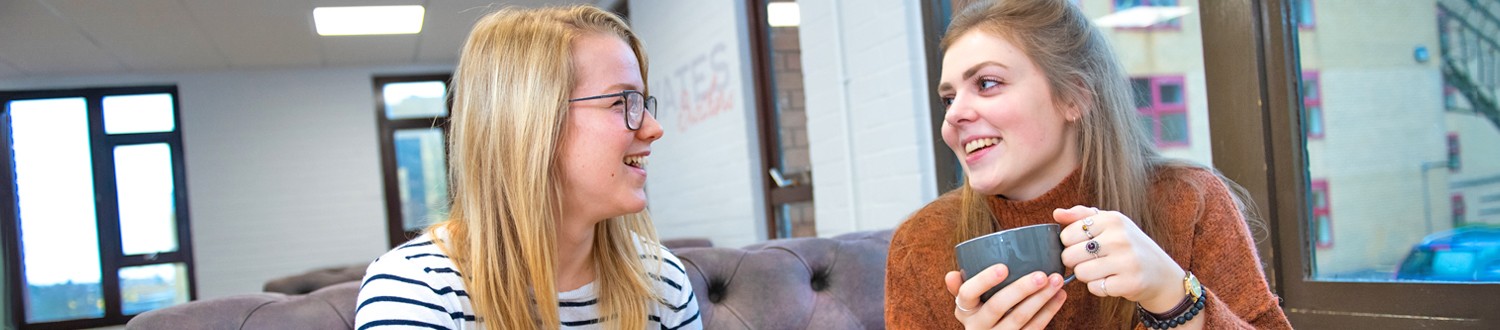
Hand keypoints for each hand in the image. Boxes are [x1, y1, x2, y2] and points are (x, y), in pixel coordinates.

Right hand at [945, 264, 1067, 329]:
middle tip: (1042, 274)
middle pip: (997, 307)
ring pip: (1020, 320)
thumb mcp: (969, 304)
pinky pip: (1034, 329)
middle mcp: (977, 327)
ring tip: (1057, 281)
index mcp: (964, 311)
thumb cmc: (981, 314)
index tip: (1004, 267)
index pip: (967, 294)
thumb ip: (962, 287)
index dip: (984, 281)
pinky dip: (1049, 311)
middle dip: (1021, 290)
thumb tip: (951, 274)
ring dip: (1041, 299)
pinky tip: (1060, 296)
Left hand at [1054, 206, 1186, 312]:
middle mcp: (1120, 238)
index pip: (1067, 234)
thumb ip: (1081, 215)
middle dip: (1075, 262)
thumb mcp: (1110, 223)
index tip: (1082, 245)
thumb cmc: (1128, 245)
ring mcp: (1126, 261)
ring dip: (1086, 275)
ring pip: (1080, 273)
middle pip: (1069, 255)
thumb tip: (1057, 213)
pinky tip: (1111, 280)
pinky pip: (1094, 288)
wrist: (1160, 273)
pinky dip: (1098, 287)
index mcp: (1112, 219)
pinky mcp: (1130, 283)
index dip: (1069, 244)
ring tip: (1101, 270)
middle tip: (1090, 260)